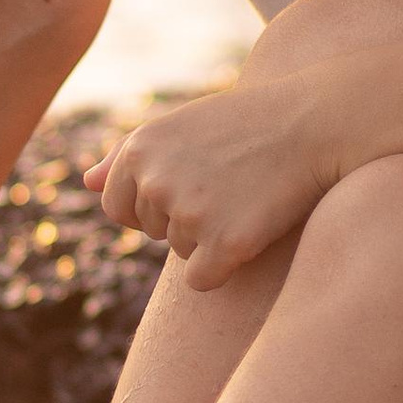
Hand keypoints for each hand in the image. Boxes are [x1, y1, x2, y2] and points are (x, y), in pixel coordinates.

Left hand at [95, 77, 342, 288]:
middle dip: (185, 218)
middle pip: (152, 232)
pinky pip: (202, 280)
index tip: (192, 184)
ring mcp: (190, 213)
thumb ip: (128, 154)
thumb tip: (84, 182)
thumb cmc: (249, 122)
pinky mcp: (225, 242)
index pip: (117, 208)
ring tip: (246, 194)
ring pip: (181, 253)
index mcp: (139, 150)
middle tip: (229, 182)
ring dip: (210, 237)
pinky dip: (224, 267)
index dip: (154, 203)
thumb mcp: (182, 123)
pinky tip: (252, 229)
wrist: (318, 121)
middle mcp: (156, 182)